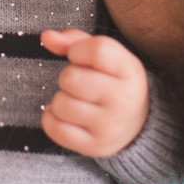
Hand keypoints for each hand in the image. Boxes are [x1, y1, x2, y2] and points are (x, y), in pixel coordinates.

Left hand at [40, 29, 149, 157]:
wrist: (136, 125)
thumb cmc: (113, 81)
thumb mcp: (105, 56)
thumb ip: (74, 40)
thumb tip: (47, 37)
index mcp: (130, 70)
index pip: (98, 50)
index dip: (78, 49)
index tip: (79, 56)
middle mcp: (124, 99)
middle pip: (71, 78)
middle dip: (67, 77)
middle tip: (80, 83)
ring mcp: (110, 126)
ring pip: (61, 104)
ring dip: (60, 99)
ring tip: (76, 100)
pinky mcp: (95, 146)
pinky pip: (56, 129)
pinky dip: (51, 119)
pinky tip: (63, 115)